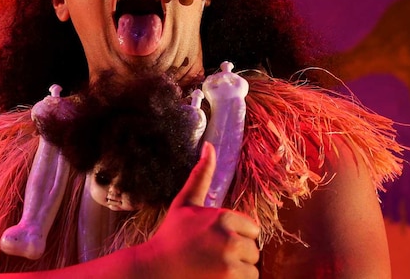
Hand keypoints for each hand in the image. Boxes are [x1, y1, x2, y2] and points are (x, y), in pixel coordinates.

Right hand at [138, 142, 260, 278]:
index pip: (252, 229)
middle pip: (253, 249)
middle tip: (211, 257)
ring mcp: (229, 259)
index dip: (236, 236)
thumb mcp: (185, 204)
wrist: (155, 271)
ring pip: (253, 267)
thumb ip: (201, 175)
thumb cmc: (171, 237)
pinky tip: (215, 278)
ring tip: (213, 269)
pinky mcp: (230, 278)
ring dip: (238, 270)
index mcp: (222, 216)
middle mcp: (229, 236)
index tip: (213, 242)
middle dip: (237, 255)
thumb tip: (210, 145)